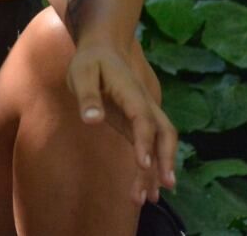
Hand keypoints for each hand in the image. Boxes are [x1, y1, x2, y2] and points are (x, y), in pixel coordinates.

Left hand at [67, 42, 177, 204]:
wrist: (105, 48)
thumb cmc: (91, 61)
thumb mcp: (82, 73)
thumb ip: (88, 96)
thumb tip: (92, 120)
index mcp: (132, 93)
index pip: (143, 120)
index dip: (145, 142)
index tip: (143, 164)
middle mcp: (145, 105)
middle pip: (164, 134)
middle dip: (163, 162)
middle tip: (157, 189)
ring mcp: (145, 114)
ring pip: (162, 143)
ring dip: (159, 169)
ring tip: (150, 198)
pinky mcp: (138, 123)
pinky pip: (151, 146)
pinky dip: (151, 166)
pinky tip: (147, 188)